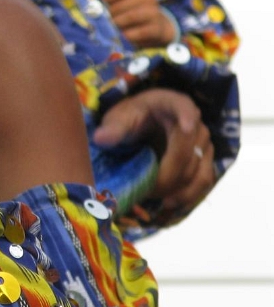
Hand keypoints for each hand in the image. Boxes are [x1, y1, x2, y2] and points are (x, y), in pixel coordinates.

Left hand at [93, 88, 214, 219]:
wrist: (144, 123)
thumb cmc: (131, 117)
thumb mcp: (119, 117)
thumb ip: (113, 127)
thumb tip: (101, 138)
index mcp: (172, 103)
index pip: (183, 106)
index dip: (186, 116)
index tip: (185, 126)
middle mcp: (195, 123)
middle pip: (188, 153)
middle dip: (168, 175)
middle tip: (145, 189)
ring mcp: (204, 144)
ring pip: (199, 171)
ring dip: (179, 190)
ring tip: (155, 198)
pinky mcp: (206, 161)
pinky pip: (204, 182)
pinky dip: (189, 195)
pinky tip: (171, 203)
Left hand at [98, 0, 174, 45]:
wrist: (155, 26)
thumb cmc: (131, 8)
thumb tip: (89, 2)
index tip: (96, 2)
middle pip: (122, 4)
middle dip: (108, 13)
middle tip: (99, 19)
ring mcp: (155, 11)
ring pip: (130, 16)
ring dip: (116, 23)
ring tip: (108, 27)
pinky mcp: (157, 28)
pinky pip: (139, 32)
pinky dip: (127, 35)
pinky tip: (120, 36)